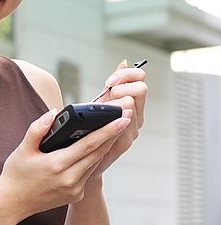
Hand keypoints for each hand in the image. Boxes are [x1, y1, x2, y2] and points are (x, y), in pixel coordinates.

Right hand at [0, 106, 132, 219]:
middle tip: (126, 117)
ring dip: (106, 146)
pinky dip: (93, 159)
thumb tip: (53, 113)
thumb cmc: (16, 174)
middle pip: (99, 152)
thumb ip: (37, 129)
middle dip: (114, 134)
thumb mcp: (22, 150)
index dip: (108, 130)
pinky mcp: (76, 195)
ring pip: (95, 163)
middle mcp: (70, 179)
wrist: (12, 203)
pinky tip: (97, 148)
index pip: (89, 144)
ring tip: (115, 129)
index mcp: (57, 165)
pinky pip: (89, 173)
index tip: (122, 118)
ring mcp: (75, 189)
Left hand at [89, 59, 147, 178]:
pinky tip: (107, 116)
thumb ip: (114, 86)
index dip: (126, 74)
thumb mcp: (102, 104)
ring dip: (117, 99)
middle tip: (107, 91)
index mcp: (133, 105)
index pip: (140, 79)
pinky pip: (122, 126)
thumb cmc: (91, 130)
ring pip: (131, 105)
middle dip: (122, 86)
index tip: (109, 81)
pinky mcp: (122, 144)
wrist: (84, 162)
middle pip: (140, 90)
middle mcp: (136, 117)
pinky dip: (115, 118)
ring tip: (105, 102)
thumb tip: (124, 62)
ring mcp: (131, 132)